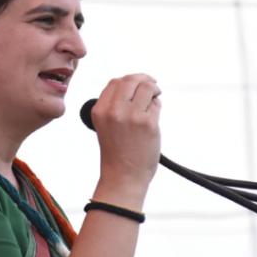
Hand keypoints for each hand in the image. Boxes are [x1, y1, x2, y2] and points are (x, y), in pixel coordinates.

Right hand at [91, 73, 160, 209]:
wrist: (123, 177)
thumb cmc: (116, 152)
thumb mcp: (105, 125)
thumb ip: (114, 105)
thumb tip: (135, 85)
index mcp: (100, 110)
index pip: (114, 82)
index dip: (128, 80)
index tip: (137, 83)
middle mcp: (114, 111)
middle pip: (131, 80)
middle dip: (144, 79)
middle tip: (152, 85)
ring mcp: (132, 116)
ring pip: (147, 87)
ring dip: (154, 90)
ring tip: (154, 98)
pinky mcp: (149, 123)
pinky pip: (156, 104)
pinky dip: (156, 106)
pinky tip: (153, 116)